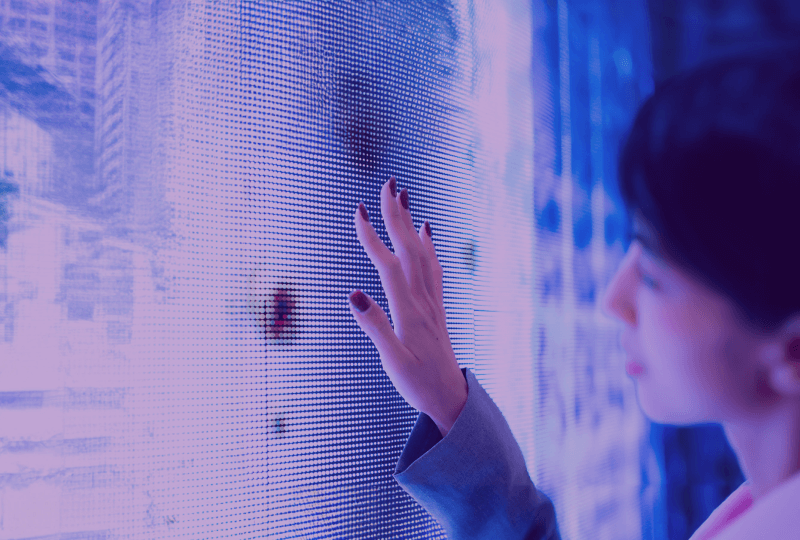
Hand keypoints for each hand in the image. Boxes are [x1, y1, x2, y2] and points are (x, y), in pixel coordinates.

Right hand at [347, 176, 467, 435]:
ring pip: (421, 253)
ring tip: (403, 197)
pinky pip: (433, 268)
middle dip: (396, 215)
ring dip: (410, 223)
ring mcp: (431, 301)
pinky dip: (428, 245)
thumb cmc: (418, 383)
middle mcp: (422, 299)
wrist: (450, 397)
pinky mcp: (435, 306)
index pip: (388, 265)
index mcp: (408, 310)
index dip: (372, 237)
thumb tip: (352, 294)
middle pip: (408, 248)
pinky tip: (426, 231)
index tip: (359, 210)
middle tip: (388, 183)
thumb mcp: (392, 360)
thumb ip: (374, 326)